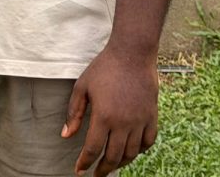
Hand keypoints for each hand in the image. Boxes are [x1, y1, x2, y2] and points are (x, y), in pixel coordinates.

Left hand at [62, 47, 159, 175]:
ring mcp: (140, 121)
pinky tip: (131, 151)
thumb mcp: (82, 87)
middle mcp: (123, 123)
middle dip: (103, 169)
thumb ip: (74, 114)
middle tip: (96, 174)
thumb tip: (66, 136)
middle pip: (113, 156)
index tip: (80, 171)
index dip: (85, 163)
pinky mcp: (152, 116)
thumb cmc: (104, 68)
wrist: (132, 54)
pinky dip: (140, 151)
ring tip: (112, 165)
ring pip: (131, 153)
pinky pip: (148, 142)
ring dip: (120, 163)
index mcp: (104, 116)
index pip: (93, 149)